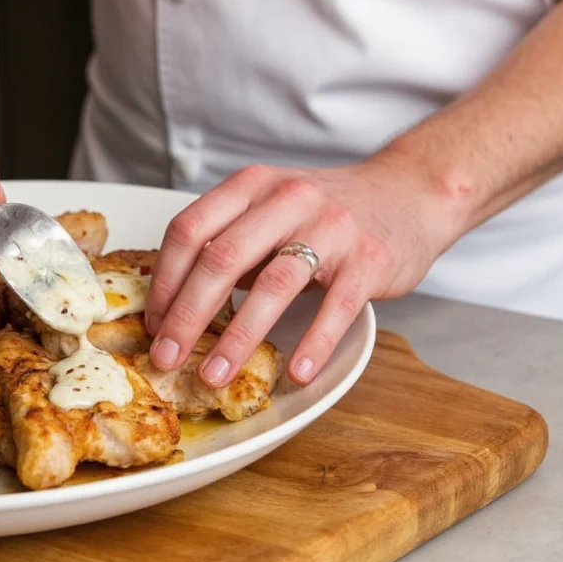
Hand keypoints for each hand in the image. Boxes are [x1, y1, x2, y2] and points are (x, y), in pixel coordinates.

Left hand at [144, 159, 456, 387]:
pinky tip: (296, 373)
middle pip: (220, 258)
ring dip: (238, 336)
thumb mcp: (270, 209)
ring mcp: (330, 227)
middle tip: (167, 357)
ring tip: (216, 374)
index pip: (189, 230)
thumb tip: (177, 301)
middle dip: (187, 315)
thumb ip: (229, 243)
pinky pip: (336, 306)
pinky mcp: (368, 258)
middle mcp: (286, 199)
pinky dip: (314, 342)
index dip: (165, 281)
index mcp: (251, 187)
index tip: (154, 324)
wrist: (408, 193)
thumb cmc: (327, 211)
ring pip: (273, 284)